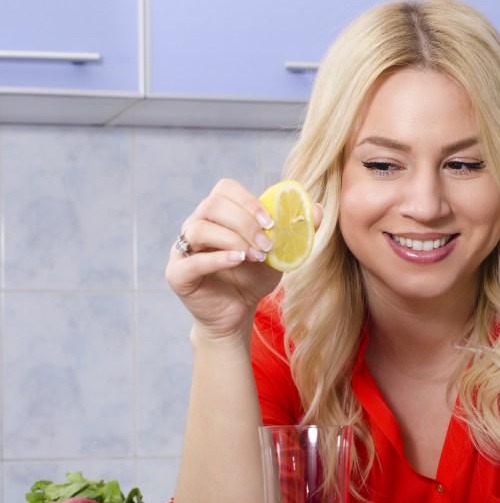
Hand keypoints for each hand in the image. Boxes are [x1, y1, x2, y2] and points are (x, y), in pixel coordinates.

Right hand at [165, 178, 321, 339]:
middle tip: (267, 243)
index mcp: (217, 214)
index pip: (225, 189)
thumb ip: (296, 231)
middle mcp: (196, 225)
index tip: (270, 221)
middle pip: (212, 205)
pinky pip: (193, 260)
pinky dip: (217, 258)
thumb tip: (318, 209)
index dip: (248, 201)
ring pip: (199, 228)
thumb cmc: (253, 278)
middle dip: (244, 221)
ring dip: (233, 239)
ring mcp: (183, 249)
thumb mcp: (279, 253)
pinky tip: (238, 261)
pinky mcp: (177, 273)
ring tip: (255, 256)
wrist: (237, 313)